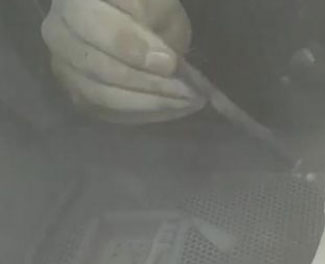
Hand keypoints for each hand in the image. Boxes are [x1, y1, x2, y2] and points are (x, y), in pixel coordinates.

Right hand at [42, 0, 204, 122]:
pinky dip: (144, 114)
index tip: (170, 63)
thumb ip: (157, 24)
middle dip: (150, 83)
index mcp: (76, 2)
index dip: (133, 48)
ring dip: (151, 103)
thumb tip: (163, 62)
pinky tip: (173, 109)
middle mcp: (58, 33)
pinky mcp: (77, 94)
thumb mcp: (157, 5)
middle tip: (188, 91)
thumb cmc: (146, 10)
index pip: (97, 27)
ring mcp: (63, 67)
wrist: (130, 26)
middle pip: (99, 68)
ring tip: (187, 101)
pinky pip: (107, 113)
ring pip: (102, 96)